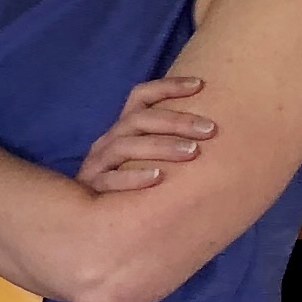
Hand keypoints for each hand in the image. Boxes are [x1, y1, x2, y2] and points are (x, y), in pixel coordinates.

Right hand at [76, 73, 214, 193]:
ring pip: (126, 146)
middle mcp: (110, 140)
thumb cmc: (130, 184)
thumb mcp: (145, 157)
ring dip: (161, 146)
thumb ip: (169, 141)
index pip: (141, 96)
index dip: (168, 86)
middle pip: (140, 119)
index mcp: (123, 128)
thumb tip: (214, 128)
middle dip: (177, 121)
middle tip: (210, 129)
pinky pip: (110, 179)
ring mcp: (98, 163)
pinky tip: (159, 178)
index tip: (200, 85)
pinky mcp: (92, 188)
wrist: (87, 216)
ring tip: (192, 152)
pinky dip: (134, 177)